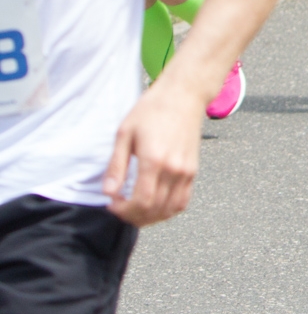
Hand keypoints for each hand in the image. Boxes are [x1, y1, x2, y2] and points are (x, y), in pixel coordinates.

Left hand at [103, 77, 206, 225]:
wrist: (183, 96)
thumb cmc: (151, 111)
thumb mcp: (125, 133)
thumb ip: (116, 165)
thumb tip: (108, 192)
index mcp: (154, 160)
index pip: (141, 201)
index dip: (123, 210)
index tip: (111, 203)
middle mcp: (174, 169)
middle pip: (154, 209)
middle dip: (133, 216)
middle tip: (119, 208)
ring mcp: (186, 171)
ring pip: (170, 210)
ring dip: (150, 217)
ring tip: (135, 210)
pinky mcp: (193, 170)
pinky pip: (183, 201)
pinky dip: (168, 210)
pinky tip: (155, 205)